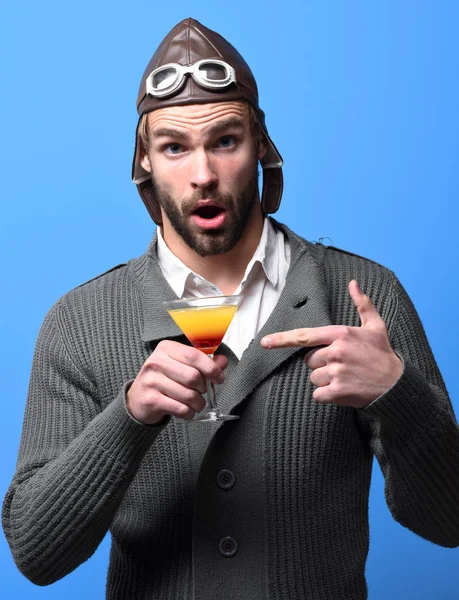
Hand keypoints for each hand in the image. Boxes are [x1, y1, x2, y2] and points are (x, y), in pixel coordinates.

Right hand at [127, 340, 227, 423]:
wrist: (137, 400)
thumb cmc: (163, 380)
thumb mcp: (181, 366)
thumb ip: (203, 363)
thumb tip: (222, 361)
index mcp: (166, 348)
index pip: (194, 355)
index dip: (211, 368)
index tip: (219, 378)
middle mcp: (156, 362)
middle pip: (193, 376)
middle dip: (204, 388)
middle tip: (202, 391)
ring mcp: (151, 381)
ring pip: (188, 395)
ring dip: (198, 403)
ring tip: (196, 403)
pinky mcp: (151, 400)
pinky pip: (180, 409)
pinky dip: (189, 413)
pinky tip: (186, 411)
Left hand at [260, 280, 402, 407]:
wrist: (397, 385)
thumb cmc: (383, 354)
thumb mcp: (376, 326)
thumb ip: (362, 304)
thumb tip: (353, 283)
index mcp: (340, 334)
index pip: (304, 336)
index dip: (282, 339)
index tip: (264, 343)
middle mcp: (336, 352)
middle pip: (309, 361)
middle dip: (321, 364)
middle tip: (343, 365)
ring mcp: (336, 372)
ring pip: (314, 378)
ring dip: (325, 381)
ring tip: (346, 377)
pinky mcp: (337, 392)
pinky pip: (318, 394)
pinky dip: (327, 396)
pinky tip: (344, 391)